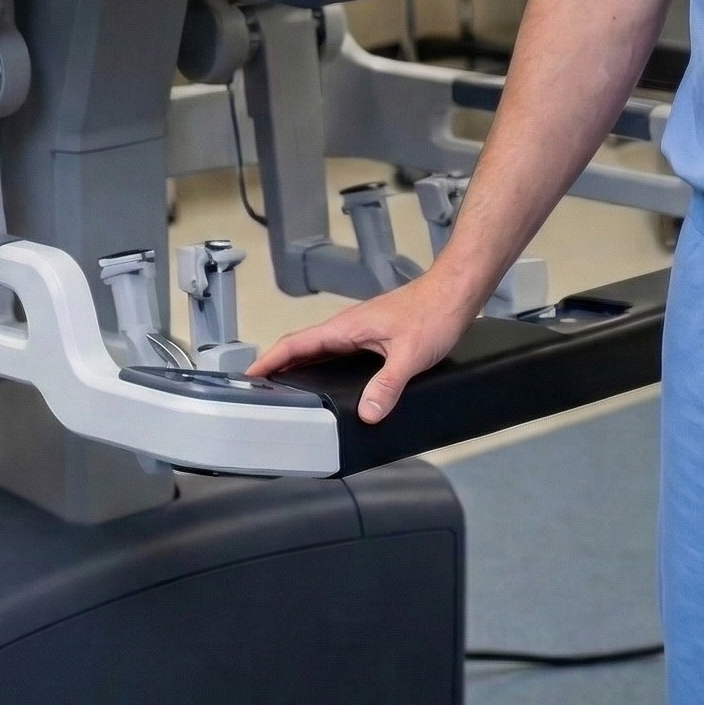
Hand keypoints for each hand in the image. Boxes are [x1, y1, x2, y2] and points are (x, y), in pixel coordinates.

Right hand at [248, 271, 477, 423]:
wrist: (455, 291)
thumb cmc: (434, 312)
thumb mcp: (409, 354)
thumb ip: (387, 385)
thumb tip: (366, 413)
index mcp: (346, 327)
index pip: (296, 343)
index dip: (269, 360)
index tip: (247, 377)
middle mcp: (348, 327)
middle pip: (302, 347)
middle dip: (277, 366)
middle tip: (259, 391)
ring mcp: (361, 329)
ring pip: (320, 349)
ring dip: (299, 366)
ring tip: (286, 390)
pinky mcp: (374, 334)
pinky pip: (338, 352)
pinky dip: (323, 365)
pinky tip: (330, 381)